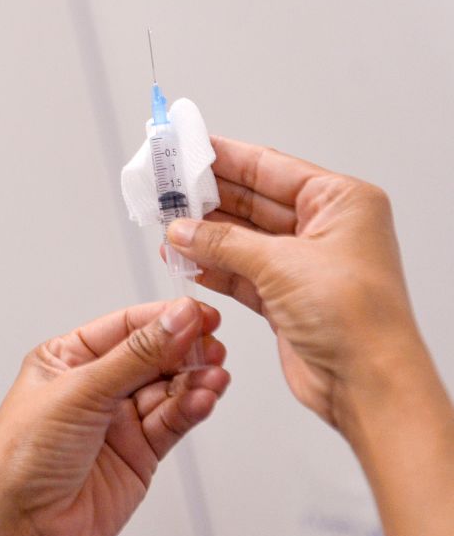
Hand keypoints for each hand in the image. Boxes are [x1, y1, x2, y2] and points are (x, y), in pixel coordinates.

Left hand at [0, 299, 228, 535]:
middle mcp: (94, 386)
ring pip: (168, 389)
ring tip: (213, 374)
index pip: (124, 327)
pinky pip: (172, 421)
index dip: (163, 318)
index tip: (198, 313)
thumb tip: (174, 320)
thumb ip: (135, 356)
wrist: (24, 525)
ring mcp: (118, 420)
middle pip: (152, 356)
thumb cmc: (22, 457)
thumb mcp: (79, 392)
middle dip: (184, 348)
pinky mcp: (139, 453)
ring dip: (194, 380)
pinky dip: (192, 408)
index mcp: (67, 359)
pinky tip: (204, 397)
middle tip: (211, 343)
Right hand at [165, 136, 453, 535]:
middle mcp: (325, 229)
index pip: (271, 167)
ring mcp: (304, 265)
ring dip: (204, 236)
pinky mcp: (286, 297)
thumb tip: (183, 228)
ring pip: (242, 239)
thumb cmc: (357, 319)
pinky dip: (212, 267)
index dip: (226, 157)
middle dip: (208, 199)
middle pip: (253, 201)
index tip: (188, 149)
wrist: (368, 386)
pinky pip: (240, 271)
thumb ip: (224, 242)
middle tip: (168, 189)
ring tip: (167, 225)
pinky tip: (184, 259)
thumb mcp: (281, 264)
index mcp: (341, 203)